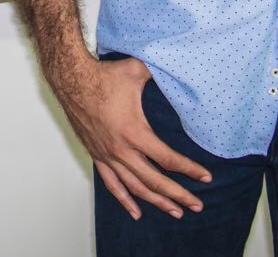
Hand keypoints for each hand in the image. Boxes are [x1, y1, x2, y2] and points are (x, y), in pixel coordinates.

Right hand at [53, 57, 211, 220]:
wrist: (71, 80)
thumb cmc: (104, 76)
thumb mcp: (137, 71)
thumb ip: (161, 72)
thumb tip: (182, 66)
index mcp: (134, 133)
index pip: (168, 159)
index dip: (189, 169)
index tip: (206, 177)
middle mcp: (121, 150)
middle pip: (155, 181)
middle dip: (179, 195)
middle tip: (197, 205)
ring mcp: (108, 156)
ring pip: (135, 188)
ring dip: (157, 201)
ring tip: (176, 212)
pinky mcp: (97, 156)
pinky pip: (112, 185)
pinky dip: (125, 200)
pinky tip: (137, 212)